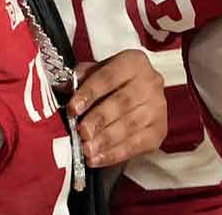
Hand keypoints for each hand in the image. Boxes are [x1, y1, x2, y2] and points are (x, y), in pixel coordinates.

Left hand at [69, 49, 167, 166]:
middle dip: (100, 119)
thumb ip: (78, 79)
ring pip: (131, 124)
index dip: (90, 92)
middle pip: (123, 101)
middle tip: (82, 133)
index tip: (73, 108)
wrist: (133, 100)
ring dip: (106, 139)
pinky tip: (97, 159)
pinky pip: (138, 144)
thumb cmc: (109, 86)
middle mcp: (151, 82)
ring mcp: (158, 107)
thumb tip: (62, 86)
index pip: (110, 76)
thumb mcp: (94, 74)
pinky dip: (116, 154)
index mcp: (134, 62)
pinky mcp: (159, 129)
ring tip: (87, 150)